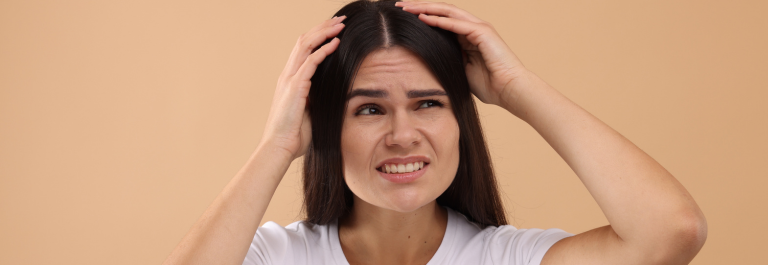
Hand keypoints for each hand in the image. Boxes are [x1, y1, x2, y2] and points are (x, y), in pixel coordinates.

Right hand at [259, 16, 345, 160]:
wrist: (279, 147)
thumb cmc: (295, 135)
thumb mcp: (311, 112)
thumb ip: (318, 99)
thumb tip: (335, 94)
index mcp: (290, 80)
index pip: (303, 49)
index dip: (319, 37)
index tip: (336, 30)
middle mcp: (287, 75)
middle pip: (304, 41)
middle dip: (323, 28)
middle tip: (341, 20)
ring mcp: (289, 79)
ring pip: (306, 45)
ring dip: (324, 32)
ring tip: (340, 25)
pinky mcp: (294, 87)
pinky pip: (310, 61)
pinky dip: (324, 50)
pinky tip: (336, 42)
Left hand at [396, 1, 529, 111]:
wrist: (511, 91)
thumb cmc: (490, 86)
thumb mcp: (462, 71)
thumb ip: (450, 60)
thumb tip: (430, 61)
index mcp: (468, 36)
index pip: (442, 19)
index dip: (422, 15)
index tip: (403, 17)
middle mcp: (474, 27)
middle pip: (442, 10)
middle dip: (420, 6)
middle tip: (400, 5)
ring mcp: (479, 28)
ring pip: (447, 12)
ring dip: (425, 8)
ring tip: (407, 7)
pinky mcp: (482, 32)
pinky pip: (456, 23)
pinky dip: (438, 20)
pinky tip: (422, 17)